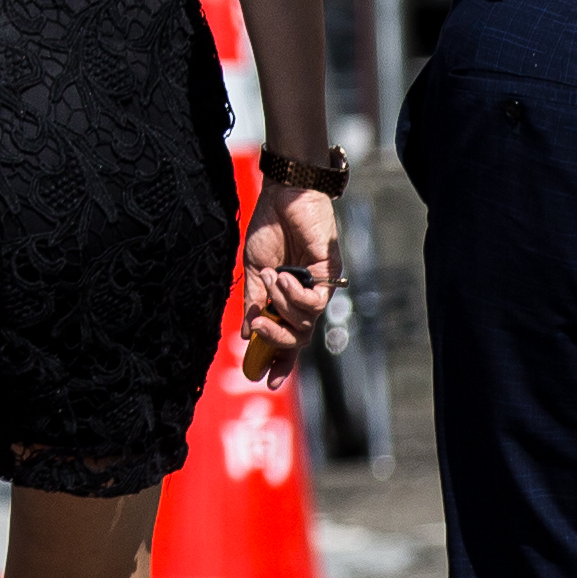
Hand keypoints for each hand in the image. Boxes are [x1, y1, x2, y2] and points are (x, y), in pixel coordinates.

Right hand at [239, 184, 341, 377]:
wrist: (283, 196)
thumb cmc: (268, 227)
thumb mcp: (253, 269)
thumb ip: (254, 301)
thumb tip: (247, 333)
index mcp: (283, 299)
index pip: (284, 337)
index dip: (277, 361)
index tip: (264, 380)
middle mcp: (303, 298)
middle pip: (297, 339)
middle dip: (276, 340)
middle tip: (258, 327)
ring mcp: (317, 288)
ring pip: (305, 322)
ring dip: (281, 304)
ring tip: (271, 277)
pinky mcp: (329, 276)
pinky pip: (315, 303)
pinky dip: (296, 295)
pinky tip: (285, 276)